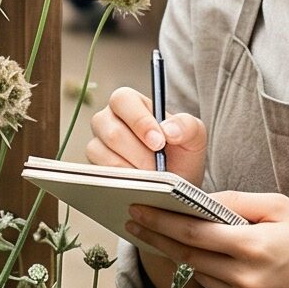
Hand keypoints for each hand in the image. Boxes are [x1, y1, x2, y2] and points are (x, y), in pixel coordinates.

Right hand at [87, 86, 204, 182]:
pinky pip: (100, 174)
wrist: (175, 187)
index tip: (159, 143)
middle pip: (112, 131)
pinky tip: (138, 186)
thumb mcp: (194, 137)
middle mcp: (108, 119)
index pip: (123, 100)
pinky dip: (122, 182)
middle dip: (139, 154)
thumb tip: (169, 130)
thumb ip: (187, 126)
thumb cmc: (182, 155)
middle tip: (158, 167)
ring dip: (131, 169)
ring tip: (152, 178)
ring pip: (103, 154)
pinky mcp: (94, 168)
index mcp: (130, 103)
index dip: (139, 121)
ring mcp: (98, 144)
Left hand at [126, 191, 288, 287]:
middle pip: (187, 255)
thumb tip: (199, 198)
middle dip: (156, 237)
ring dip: (178, 255)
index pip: (193, 232)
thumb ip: (237, 200)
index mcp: (253, 246)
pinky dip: (208, 274)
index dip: (160, 221)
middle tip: (133, 222)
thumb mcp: (281, 207)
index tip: (136, 209)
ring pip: (198, 275)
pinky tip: (206, 260)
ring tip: (159, 235)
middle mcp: (245, 279)